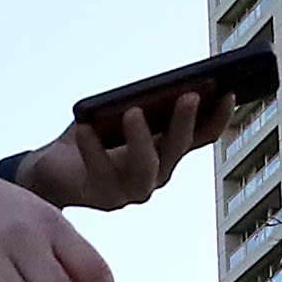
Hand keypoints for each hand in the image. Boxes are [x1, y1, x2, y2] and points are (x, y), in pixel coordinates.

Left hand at [15, 91, 245, 213]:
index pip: (203, 136)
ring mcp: (132, 191)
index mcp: (168, 151)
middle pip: (176, 150)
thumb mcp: (118, 110)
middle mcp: (157, 174)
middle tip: (187, 95)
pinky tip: (85, 127)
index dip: (219, 117)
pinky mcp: (103, 197)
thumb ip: (142, 102)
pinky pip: (101, 172)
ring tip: (133, 112)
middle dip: (184, 122)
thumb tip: (160, 85)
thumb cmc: (92, 131)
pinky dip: (93, 149)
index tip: (229, 91)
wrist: (52, 167)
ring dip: (142, 141)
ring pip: (146, 170)